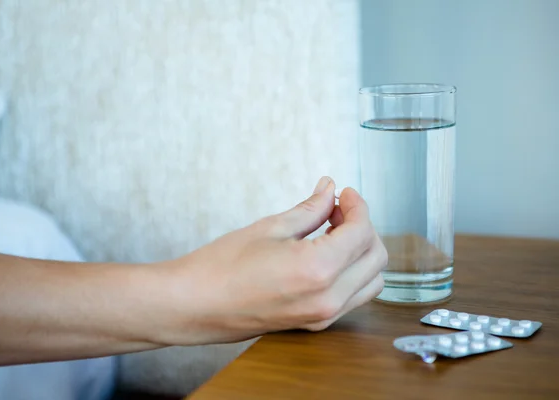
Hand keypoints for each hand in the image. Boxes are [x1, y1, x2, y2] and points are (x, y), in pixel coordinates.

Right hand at [165, 176, 387, 344]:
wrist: (194, 305)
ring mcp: (323, 316)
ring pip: (371, 280)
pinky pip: (353, 297)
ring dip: (361, 251)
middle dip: (363, 226)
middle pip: (375, 256)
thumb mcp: (269, 227)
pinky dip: (351, 272)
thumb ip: (309, 208)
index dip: (358, 206)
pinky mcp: (315, 324)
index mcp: (318, 270)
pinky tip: (327, 254)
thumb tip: (329, 189)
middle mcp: (328, 299)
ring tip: (332, 231)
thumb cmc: (221, 267)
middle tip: (336, 208)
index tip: (344, 193)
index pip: (362, 232)